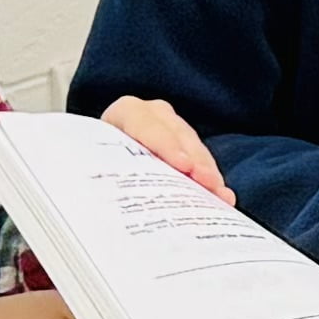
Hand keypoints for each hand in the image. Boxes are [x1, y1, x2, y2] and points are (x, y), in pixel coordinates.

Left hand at [97, 95, 229, 203]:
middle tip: (210, 184)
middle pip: (178, 135)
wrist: (103, 156)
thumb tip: (105, 204)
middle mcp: (152, 114)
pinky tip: (223, 197)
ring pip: (194, 147)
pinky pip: (202, 159)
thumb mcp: (95, 161)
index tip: (184, 166)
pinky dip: (210, 179)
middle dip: (196, 161)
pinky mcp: (186, 144)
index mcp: (124, 113)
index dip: (165, 145)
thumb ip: (104, 172)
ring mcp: (173, 127)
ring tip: (222, 196)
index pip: (144, 124)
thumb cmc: (96, 162)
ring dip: (208, 172)